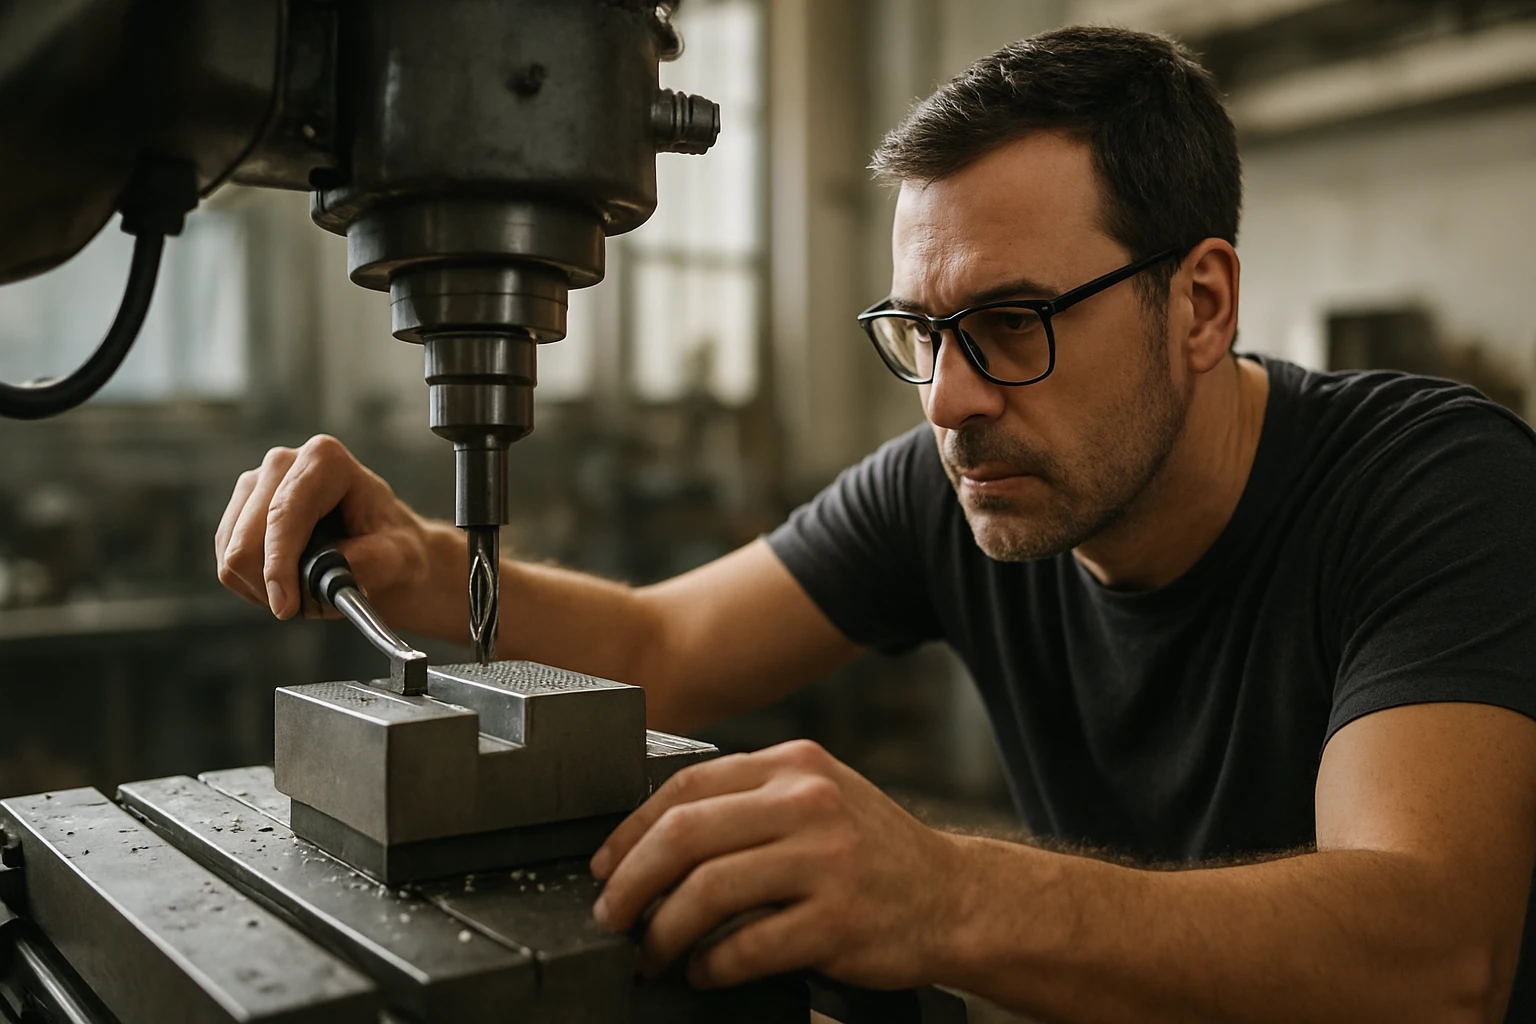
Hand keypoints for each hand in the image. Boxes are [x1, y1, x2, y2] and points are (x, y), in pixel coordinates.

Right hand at [214, 435, 448, 624]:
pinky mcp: (239, 513)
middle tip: (308, 606)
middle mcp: (283, 463)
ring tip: (308, 592)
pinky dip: (255, 588)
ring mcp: (255, 485)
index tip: (285, 605)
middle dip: (273, 584)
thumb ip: (372, 561)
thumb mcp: (400, 555)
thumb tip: (331, 571)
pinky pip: (228, 565)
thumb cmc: (393, 545)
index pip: (285, 514)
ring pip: (233, 556)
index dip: (280, 563)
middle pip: (248, 539)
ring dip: (266, 590)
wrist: (384, 548)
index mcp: (326, 460)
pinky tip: (289, 584)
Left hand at [589, 739, 965, 989]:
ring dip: (663, 932)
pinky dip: (711, 966)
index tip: (607, 865)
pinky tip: (704, 972)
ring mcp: (825, 861)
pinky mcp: (837, 921)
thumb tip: (656, 835)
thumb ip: (752, 802)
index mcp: (795, 765)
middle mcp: (808, 803)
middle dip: (631, 882)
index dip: (632, 829)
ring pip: (707, 892)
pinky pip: (747, 947)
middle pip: (684, 834)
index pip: (687, 785)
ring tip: (653, 952)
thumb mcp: (819, 798)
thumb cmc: (875, 853)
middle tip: (612, 915)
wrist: (955, 898)